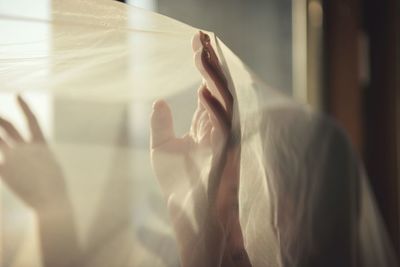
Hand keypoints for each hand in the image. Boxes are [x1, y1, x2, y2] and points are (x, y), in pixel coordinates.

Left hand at [0, 95, 80, 266]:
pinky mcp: (3, 170)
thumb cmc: (54, 187)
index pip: (32, 120)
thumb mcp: (50, 166)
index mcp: (41, 145)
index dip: (25, 107)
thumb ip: (38, 155)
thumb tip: (32, 150)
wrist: (50, 200)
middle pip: (8, 126)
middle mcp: (26, 147)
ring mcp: (14, 158)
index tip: (19, 96)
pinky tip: (0, 162)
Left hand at [150, 32, 250, 266]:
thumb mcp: (162, 148)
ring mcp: (224, 139)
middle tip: (201, 37)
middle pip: (218, 88)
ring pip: (225, 101)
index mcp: (206, 125)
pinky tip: (202, 89)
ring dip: (214, 77)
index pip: (208, 89)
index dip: (202, 66)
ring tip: (201, 53)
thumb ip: (161, 124)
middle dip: (210, 63)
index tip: (195, 43)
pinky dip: (214, 108)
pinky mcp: (226, 154)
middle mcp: (219, 127)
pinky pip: (224, 127)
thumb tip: (159, 100)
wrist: (190, 214)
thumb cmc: (179, 184)